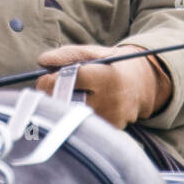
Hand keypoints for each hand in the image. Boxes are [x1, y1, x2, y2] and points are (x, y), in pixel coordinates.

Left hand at [34, 44, 172, 129]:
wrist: (141, 84)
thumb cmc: (111, 65)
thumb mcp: (94, 53)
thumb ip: (67, 54)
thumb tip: (42, 61)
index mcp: (105, 76)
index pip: (67, 81)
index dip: (49, 81)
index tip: (44, 79)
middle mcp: (110, 100)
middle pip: (66, 102)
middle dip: (53, 96)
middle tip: (51, 90)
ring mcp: (111, 118)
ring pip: (71, 115)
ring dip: (63, 107)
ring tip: (68, 97)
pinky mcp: (111, 130)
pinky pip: (82, 124)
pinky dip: (77, 116)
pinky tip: (84, 108)